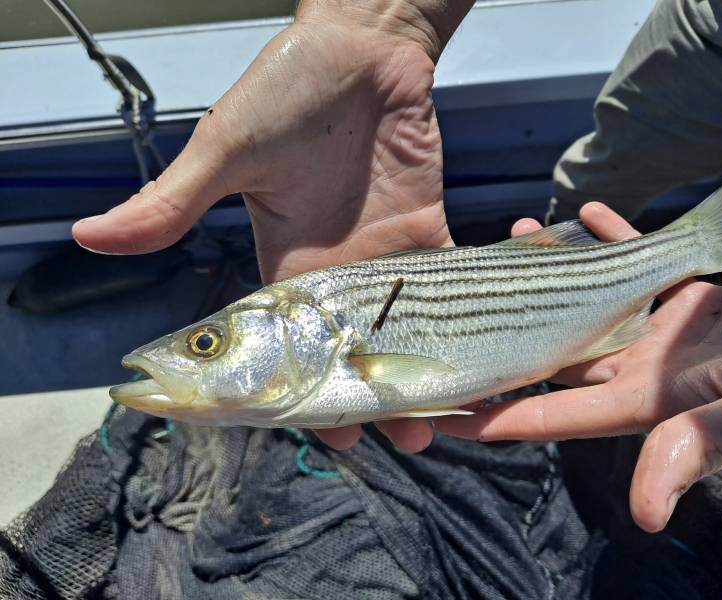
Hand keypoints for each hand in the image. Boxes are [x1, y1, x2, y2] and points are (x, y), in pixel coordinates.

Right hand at [72, 12, 456, 449]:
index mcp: (286, 269)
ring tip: (437, 425)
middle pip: (353, 356)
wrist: (361, 48)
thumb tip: (90, 237)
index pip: (290, 352)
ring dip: (422, 377)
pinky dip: (466, 322)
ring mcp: (386, 258)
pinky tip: (478, 363)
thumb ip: (175, 202)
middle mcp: (337, 274)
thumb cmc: (288, 88)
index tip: (323, 437)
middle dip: (370, 402)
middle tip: (392, 442)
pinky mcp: (428, 233)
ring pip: (405, 335)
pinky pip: (451, 288)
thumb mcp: (228, 148)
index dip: (306, 395)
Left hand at [435, 203, 721, 532]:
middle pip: (556, 352)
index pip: (551, 412)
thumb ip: (696, 451)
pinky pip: (641, 267)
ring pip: (591, 302)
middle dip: (508, 330)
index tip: (444, 408)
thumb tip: (647, 513)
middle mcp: (640, 372)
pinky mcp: (693, 303)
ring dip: (554, 272)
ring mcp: (663, 335)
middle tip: (460, 302)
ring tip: (515, 237)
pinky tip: (586, 214)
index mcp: (643, 405)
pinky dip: (614, 242)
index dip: (497, 413)